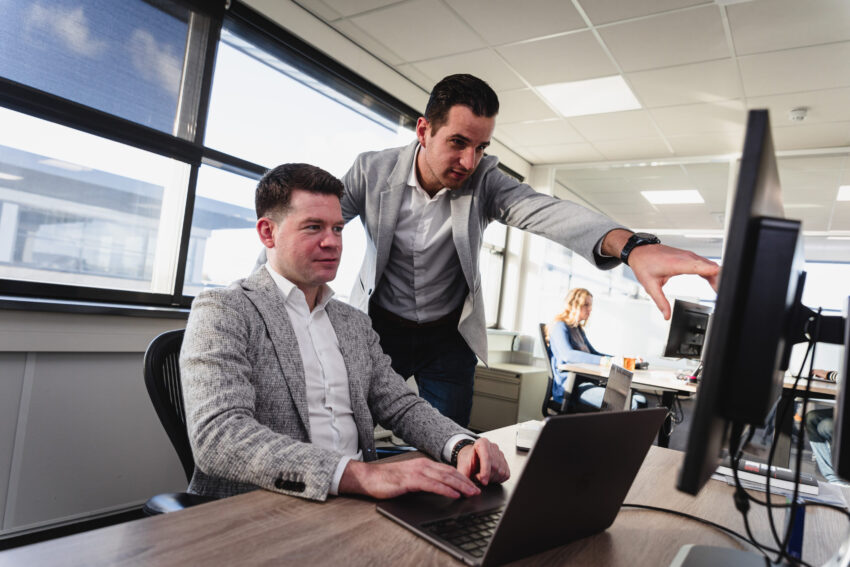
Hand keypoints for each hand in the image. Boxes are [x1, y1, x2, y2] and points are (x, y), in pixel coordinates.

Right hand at [338, 457, 480, 499]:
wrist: (369, 477)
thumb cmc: (388, 480)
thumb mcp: (410, 478)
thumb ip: (424, 480)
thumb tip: (440, 488)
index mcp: (423, 464)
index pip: (448, 470)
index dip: (462, 478)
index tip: (473, 485)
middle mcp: (422, 465)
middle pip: (450, 473)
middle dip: (466, 482)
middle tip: (478, 490)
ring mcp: (417, 472)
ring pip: (444, 478)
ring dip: (460, 485)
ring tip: (471, 493)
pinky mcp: (410, 480)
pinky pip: (432, 485)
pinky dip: (445, 489)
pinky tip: (454, 494)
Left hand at [455, 438, 509, 485]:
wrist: (472, 459)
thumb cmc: (468, 461)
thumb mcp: (462, 466)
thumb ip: (463, 476)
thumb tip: (467, 488)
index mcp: (482, 443)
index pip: (487, 457)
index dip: (485, 471)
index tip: (483, 481)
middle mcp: (493, 447)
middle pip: (494, 466)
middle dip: (486, 476)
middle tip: (477, 477)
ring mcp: (501, 454)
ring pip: (501, 471)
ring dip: (492, 479)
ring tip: (483, 475)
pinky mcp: (506, 462)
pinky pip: (505, 474)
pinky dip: (498, 479)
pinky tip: (490, 476)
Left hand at [603, 229, 718, 318]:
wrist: (640, 251)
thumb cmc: (644, 264)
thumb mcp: (650, 286)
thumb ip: (660, 302)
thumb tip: (666, 315)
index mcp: (676, 263)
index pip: (699, 266)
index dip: (713, 272)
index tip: (723, 280)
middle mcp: (685, 257)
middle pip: (709, 266)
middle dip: (719, 279)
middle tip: (726, 294)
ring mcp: (688, 255)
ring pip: (709, 264)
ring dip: (717, 276)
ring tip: (722, 290)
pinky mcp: (689, 256)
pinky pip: (704, 263)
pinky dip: (711, 272)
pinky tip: (714, 281)